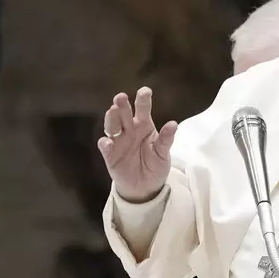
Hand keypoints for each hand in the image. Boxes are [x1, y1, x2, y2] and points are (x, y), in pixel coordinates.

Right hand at [98, 87, 177, 202]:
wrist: (145, 186)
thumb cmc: (155, 164)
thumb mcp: (163, 152)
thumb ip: (166, 139)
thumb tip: (173, 124)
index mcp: (144, 126)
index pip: (143, 109)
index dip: (143, 100)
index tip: (145, 91)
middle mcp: (129, 130)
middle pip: (124, 114)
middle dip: (122, 105)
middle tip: (121, 97)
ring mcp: (118, 142)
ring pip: (112, 126)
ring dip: (111, 119)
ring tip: (112, 111)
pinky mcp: (110, 156)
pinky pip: (106, 148)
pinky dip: (105, 144)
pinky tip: (107, 141)